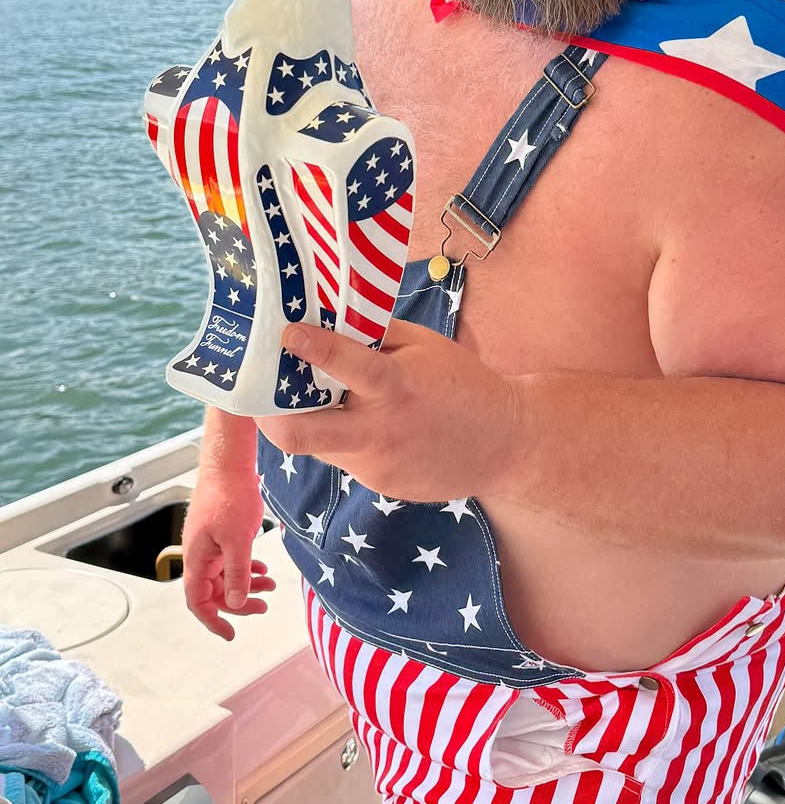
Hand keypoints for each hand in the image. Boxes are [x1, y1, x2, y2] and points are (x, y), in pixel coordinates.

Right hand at [182, 467, 275, 640]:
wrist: (230, 464)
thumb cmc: (230, 496)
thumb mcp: (238, 540)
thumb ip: (237, 573)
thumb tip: (236, 602)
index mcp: (196, 558)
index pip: (197, 600)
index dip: (212, 619)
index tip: (230, 633)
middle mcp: (199, 553)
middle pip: (213, 590)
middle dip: (237, 603)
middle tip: (262, 607)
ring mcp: (209, 543)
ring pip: (224, 575)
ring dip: (245, 584)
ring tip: (269, 587)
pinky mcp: (219, 533)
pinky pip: (230, 559)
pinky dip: (246, 568)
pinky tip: (262, 569)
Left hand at [253, 319, 519, 504]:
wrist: (505, 444)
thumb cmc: (463, 384)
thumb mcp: (424, 346)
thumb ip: (375, 335)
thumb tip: (326, 318)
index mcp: (395, 386)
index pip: (346, 365)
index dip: (311, 348)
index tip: (287, 333)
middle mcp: (379, 430)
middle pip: (300, 435)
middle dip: (269, 418)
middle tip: (261, 399)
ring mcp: (376, 463)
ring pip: (318, 445)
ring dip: (310, 423)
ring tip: (320, 403)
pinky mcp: (379, 485)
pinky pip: (345, 458)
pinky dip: (344, 439)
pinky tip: (368, 427)